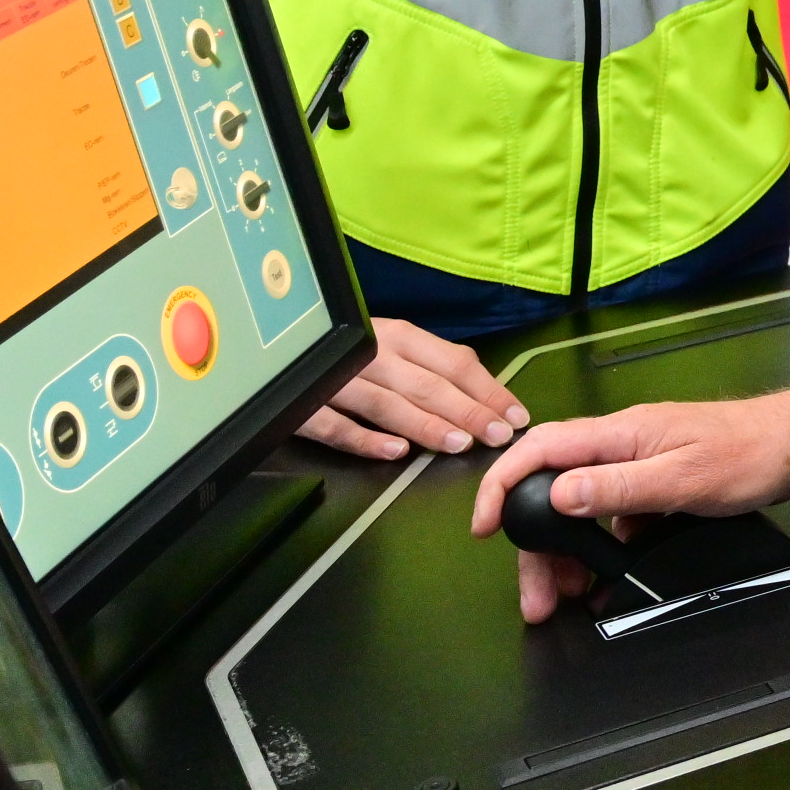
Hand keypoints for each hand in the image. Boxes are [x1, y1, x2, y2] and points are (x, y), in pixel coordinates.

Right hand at [296, 316, 526, 461]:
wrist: (273, 345)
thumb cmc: (348, 351)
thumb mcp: (391, 346)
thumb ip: (429, 367)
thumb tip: (483, 396)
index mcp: (398, 335)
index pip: (454, 362)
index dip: (488, 389)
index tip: (516, 416)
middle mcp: (371, 353)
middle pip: (426, 384)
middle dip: (467, 411)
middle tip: (498, 436)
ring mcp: (336, 379)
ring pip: (386, 404)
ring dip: (425, 425)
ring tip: (458, 444)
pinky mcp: (302, 406)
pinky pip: (336, 427)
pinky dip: (365, 440)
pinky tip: (395, 453)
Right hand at [470, 396, 789, 625]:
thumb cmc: (749, 454)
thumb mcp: (681, 478)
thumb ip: (618, 487)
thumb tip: (560, 495)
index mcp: (620, 434)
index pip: (540, 450)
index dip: (502, 485)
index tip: (484, 527)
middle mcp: (621, 445)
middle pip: (554, 490)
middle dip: (537, 545)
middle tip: (536, 596)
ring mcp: (638, 464)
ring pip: (582, 509)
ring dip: (568, 553)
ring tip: (565, 595)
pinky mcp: (655, 484)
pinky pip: (612, 517)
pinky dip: (601, 549)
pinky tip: (604, 576)